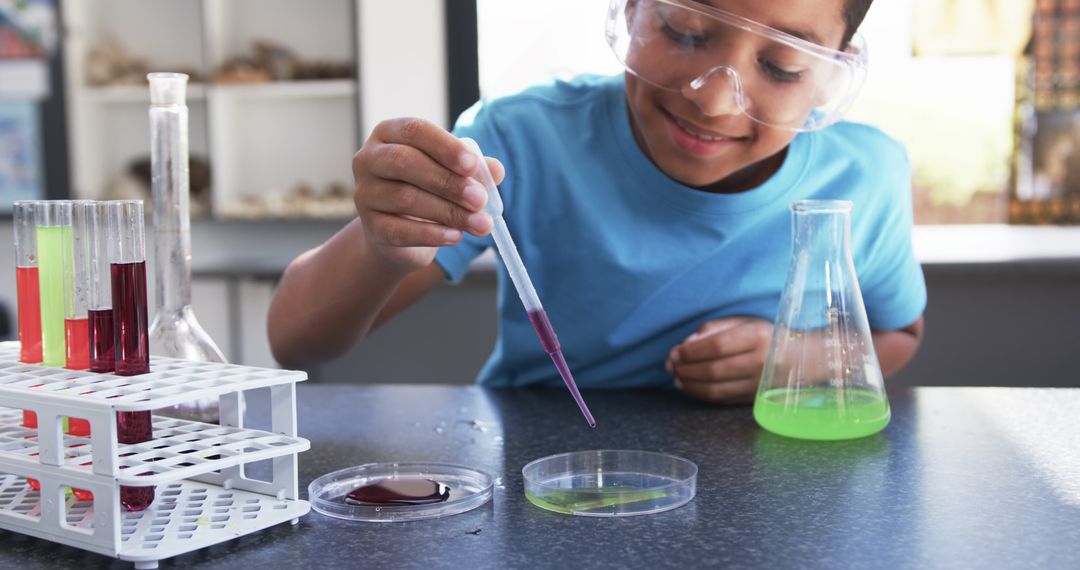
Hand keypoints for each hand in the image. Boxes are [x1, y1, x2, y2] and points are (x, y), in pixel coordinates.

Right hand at [352, 118, 503, 272]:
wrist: (400, 233)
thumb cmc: (427, 189)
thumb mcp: (451, 173)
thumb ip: (473, 169)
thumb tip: (496, 170)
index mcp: (390, 134)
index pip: (415, 131)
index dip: (445, 147)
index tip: (473, 165)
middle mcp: (370, 159)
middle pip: (405, 162)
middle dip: (448, 181)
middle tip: (480, 199)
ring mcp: (365, 194)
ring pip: (405, 198)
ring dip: (449, 212)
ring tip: (480, 224)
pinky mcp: (370, 227)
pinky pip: (401, 230)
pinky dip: (432, 234)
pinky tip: (456, 237)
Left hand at [666, 317, 773, 403]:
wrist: (801, 360)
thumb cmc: (766, 337)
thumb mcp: (744, 323)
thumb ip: (714, 329)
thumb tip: (687, 344)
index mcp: (758, 337)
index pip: (717, 346)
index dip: (691, 351)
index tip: (674, 352)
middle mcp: (761, 363)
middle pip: (714, 370)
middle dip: (686, 369)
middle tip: (670, 365)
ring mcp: (758, 385)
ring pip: (716, 389)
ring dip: (690, 384)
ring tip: (676, 377)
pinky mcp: (754, 400)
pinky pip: (722, 399)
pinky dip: (701, 394)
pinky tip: (690, 386)